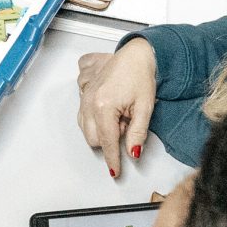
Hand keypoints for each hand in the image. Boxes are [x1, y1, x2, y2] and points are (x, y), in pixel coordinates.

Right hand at [75, 41, 155, 180]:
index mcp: (104, 106)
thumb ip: (137, 133)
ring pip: (85, 128)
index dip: (113, 160)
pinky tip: (108, 107)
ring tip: (119, 114)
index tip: (115, 171)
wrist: (136, 54)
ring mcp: (83, 96)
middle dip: (110, 137)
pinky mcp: (82, 91)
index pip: (107, 142)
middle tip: (127, 123)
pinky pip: (82, 113)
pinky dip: (94, 116)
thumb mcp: (145, 108)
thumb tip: (132, 152)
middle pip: (93, 138)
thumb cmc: (141, 75)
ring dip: (101, 127)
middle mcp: (89, 102)